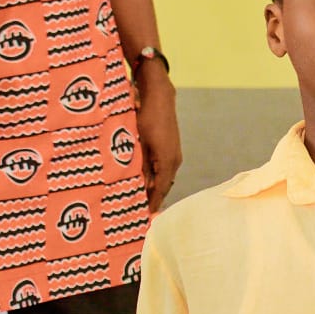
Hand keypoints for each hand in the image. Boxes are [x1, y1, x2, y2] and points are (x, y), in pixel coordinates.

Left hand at [134, 71, 181, 212]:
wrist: (159, 95)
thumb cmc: (147, 117)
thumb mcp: (140, 143)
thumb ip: (141, 165)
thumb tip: (140, 186)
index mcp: (168, 162)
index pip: (160, 190)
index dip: (153, 204)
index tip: (145, 217)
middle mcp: (174, 160)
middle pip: (164, 186)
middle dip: (153, 199)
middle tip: (141, 212)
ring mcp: (174, 154)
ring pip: (164, 177)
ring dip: (154, 188)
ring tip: (142, 199)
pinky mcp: (171, 148)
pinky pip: (164, 168)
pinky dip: (156, 177)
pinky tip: (146, 180)